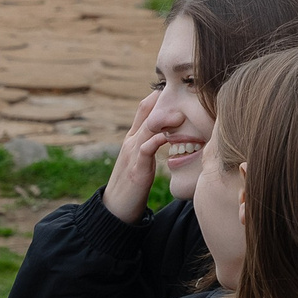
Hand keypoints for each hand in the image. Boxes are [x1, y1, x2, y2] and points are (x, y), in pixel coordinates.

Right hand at [101, 90, 185, 222]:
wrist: (115, 209)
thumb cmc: (131, 185)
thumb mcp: (140, 160)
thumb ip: (150, 145)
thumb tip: (168, 134)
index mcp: (132, 139)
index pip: (144, 109)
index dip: (158, 96)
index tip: (177, 88)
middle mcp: (130, 141)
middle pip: (145, 112)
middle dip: (162, 100)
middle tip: (182, 92)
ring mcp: (131, 154)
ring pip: (146, 128)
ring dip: (164, 119)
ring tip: (180, 113)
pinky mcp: (136, 168)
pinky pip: (145, 149)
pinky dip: (156, 140)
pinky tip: (168, 137)